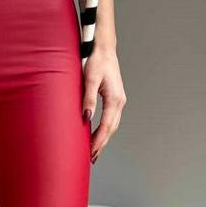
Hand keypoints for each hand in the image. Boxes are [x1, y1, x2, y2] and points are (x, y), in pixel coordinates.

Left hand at [82, 45, 126, 164]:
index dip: (99, 141)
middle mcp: (120, 102)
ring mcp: (119, 101)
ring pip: (112, 126)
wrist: (104, 47)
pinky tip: (97, 135)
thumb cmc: (96, 60)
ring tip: (94, 152)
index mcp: (115, 99)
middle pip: (111, 129)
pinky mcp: (115, 99)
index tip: (91, 153)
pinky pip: (111, 119)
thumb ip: (88, 99)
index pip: (107, 126)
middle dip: (101, 145)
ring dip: (103, 139)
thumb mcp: (89, 79)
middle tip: (91, 159)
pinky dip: (105, 130)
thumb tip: (86, 118)